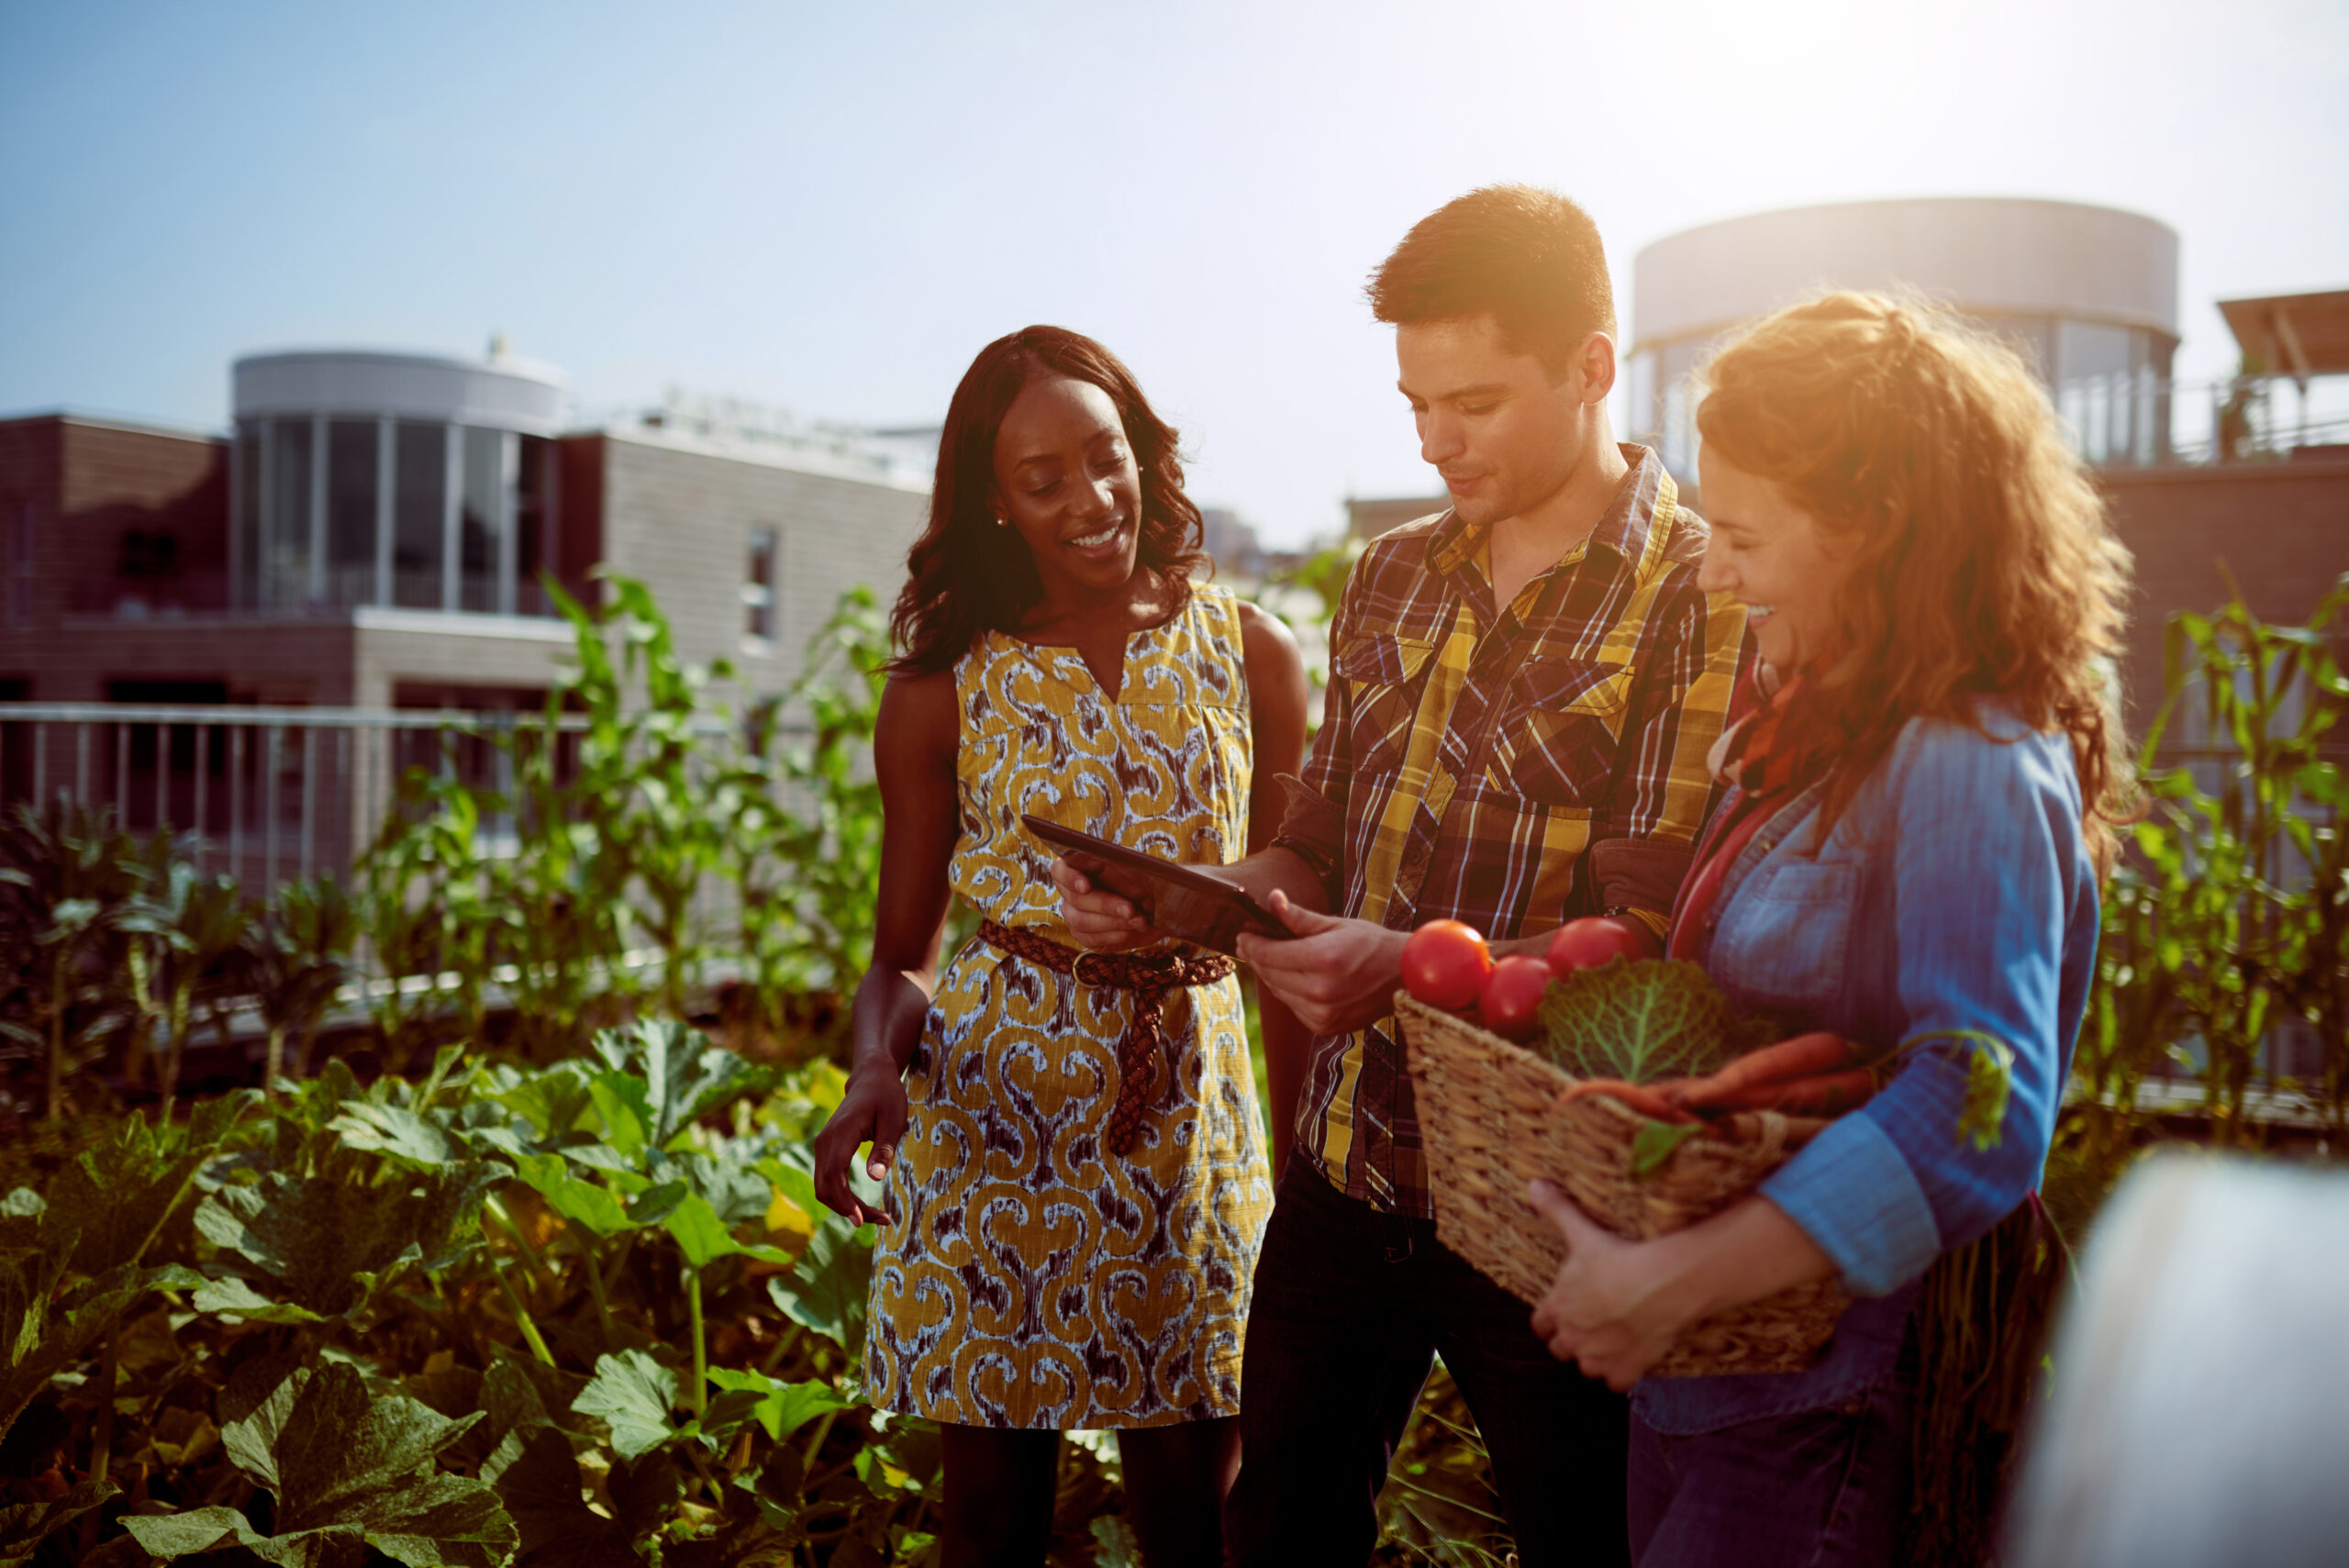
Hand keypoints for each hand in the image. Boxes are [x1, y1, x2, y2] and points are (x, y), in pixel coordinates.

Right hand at [811, 1066, 908, 1225]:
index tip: (861, 1221)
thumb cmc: (887, 1096)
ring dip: (845, 1206)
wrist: (871, 1078)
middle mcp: (825, 1141)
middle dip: (849, 1209)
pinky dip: (842, 1196)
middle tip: (882, 1220)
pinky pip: (827, 1180)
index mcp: (841, 1133)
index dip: (844, 1201)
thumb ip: (884, 1149)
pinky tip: (863, 1205)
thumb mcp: (895, 1120)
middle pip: (826, 1187)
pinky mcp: (826, 1150)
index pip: (834, 1174)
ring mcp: (822, 1146)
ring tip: (878, 1216)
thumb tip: (875, 1179)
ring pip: (824, 1187)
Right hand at [1050, 854, 1160, 952]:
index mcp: (1074, 866)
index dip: (1071, 878)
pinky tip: (1133, 930)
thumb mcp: (1136, 871)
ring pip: (1083, 921)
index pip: (1060, 870)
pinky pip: (1094, 939)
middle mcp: (1068, 892)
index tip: (1086, 886)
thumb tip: (1133, 890)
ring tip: (1140, 921)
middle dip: (1106, 905)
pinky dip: (1117, 935)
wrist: (1147, 907)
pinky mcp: (1084, 936)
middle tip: (1130, 909)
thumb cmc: (1137, 881)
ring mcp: (1073, 915)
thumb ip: (1129, 876)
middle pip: (1077, 899)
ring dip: (1114, 922)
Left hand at [1234, 890, 1407, 1035]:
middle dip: (1257, 957)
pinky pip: (1293, 1006)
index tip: (1243, 935)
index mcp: (1323, 960)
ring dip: (1270, 974)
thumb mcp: (1336, 924)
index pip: (1269, 954)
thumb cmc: (1372, 944)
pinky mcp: (1324, 1026)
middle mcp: (1320, 991)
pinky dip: (1288, 991)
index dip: (1251, 944)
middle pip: (1270, 973)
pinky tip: (1293, 977)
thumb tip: (1272, 899)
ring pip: (1278, 992)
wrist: (1403, 977)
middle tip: (1249, 943)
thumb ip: (1299, 917)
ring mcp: (1322, 1013)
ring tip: (1269, 957)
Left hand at [1524, 1179, 1693, 1390]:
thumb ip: (1556, 1210)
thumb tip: (1533, 1184)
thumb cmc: (1618, 1258)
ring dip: (1597, 1358)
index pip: (1540, 1325)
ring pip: (1588, 1367)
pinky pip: (1617, 1383)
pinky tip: (1634, 1356)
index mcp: (1557, 1309)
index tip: (1562, 1315)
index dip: (1550, 1320)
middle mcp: (1573, 1339)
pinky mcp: (1627, 1371)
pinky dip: (1624, 1373)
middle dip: (1573, 1340)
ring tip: (1613, 1340)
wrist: (1661, 1284)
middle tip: (1592, 1324)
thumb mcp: (1582, 1232)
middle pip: (1562, 1349)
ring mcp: (1599, 1358)